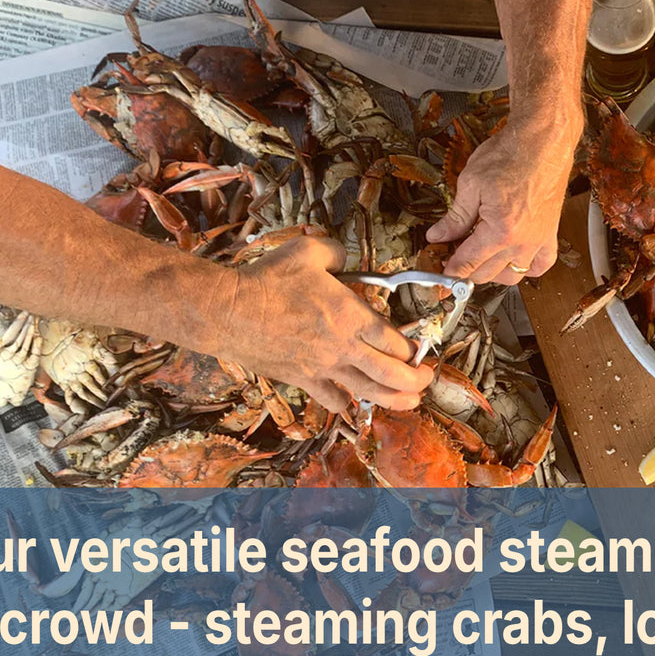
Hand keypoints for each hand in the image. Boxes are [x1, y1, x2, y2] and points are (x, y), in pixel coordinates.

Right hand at [219, 236, 431, 412]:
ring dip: (394, 400)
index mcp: (351, 316)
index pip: (396, 341)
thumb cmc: (267, 281)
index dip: (413, 349)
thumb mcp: (307, 252)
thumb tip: (343, 256)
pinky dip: (346, 403)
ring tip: (409, 401)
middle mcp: (343, 347)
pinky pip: (332, 399)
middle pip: (392, 374)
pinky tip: (352, 401)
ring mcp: (323, 367)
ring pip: (369, 392)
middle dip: (416, 380)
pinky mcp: (301, 379)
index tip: (419, 349)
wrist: (228, 311)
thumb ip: (335, 252)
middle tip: (425, 379)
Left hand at [427, 120, 577, 284]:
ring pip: (512, 275)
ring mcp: (539, 240)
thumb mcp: (471, 183)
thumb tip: (438, 235)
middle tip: (454, 256)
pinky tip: (513, 260)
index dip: (450, 271)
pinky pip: (541, 265)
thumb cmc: (511, 155)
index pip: (468, 263)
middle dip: (466, 270)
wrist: (543, 140)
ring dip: (493, 273)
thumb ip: (455, 216)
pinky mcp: (551, 233)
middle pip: (487, 274)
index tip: (441, 273)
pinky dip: (527, 269)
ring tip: (480, 258)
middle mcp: (522, 242)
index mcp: (500, 231)